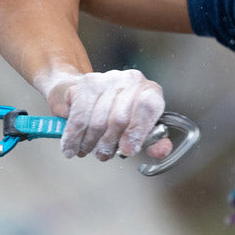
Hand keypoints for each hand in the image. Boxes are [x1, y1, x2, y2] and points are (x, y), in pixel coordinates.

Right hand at [34, 67, 170, 160]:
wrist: (92, 94)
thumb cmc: (121, 114)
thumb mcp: (142, 128)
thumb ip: (154, 142)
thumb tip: (161, 150)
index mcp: (150, 92)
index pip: (147, 108)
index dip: (137, 132)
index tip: (127, 151)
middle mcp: (131, 81)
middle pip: (119, 118)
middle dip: (109, 143)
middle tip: (103, 154)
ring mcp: (107, 79)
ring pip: (98, 120)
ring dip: (90, 142)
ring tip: (89, 149)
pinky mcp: (86, 84)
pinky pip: (79, 117)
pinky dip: (74, 137)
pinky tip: (72, 148)